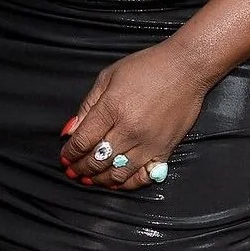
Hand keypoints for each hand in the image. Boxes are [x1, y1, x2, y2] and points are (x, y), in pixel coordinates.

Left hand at [58, 40, 210, 190]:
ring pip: (118, 173)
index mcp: (112, 108)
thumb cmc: (145, 68)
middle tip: (73, 171)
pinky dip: (127, 183)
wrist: (185, 69)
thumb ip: (87, 106)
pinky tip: (116, 181)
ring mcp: (148, 143)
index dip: (70, 153)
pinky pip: (143, 176)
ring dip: (100, 179)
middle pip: (98, 159)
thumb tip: (70, 131)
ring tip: (90, 179)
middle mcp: (129, 130)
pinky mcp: (165, 151)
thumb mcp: (107, 77)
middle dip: (81, 168)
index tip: (65, 157)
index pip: (83, 140)